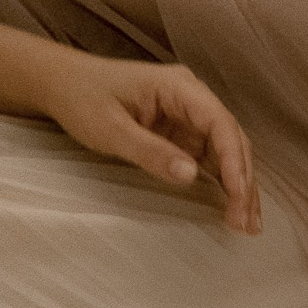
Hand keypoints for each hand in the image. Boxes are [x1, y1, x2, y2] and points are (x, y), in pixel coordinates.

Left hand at [35, 49, 260, 233]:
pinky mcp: (183, 132)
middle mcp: (194, 99)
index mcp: (180, 88)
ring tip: (247, 223)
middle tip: (246, 222)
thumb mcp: (110, 129)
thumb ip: (150, 152)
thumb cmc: (81, 98)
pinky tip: (231, 207)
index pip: (220, 124)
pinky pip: (210, 159)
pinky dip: (221, 184)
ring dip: (238, 187)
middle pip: (232, 141)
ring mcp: (190, 117)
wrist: (60, 83)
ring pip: (227, 153)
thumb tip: (191, 177)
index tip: (238, 193)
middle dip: (242, 182)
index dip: (234, 160)